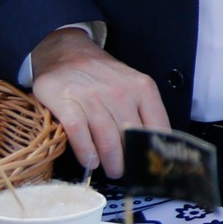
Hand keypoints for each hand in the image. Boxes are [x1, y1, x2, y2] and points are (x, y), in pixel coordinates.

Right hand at [28, 27, 168, 176]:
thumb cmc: (103, 76)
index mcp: (142, 88)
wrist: (65, 52)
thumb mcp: (131, 85)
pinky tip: (90, 162)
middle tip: (129, 172)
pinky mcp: (67, 102)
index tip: (154, 164)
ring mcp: (92, 97)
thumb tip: (155, 144)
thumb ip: (143, 110)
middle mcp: (120, 92)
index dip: (156, 149)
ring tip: (113, 171)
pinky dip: (86, 152)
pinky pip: (79, 133)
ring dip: (111, 161)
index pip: (157, 125)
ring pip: (107, 138)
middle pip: (131, 136)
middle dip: (132, 160)